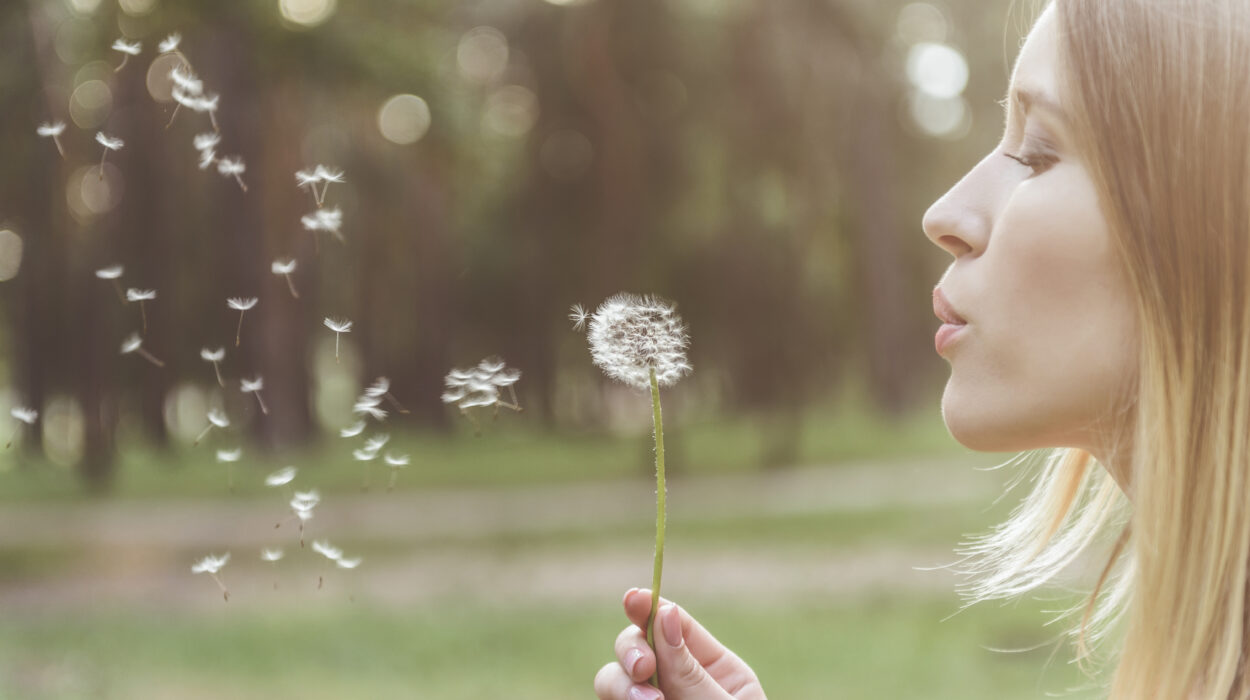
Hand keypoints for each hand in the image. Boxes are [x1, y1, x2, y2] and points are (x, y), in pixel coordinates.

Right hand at [593, 588, 766, 699]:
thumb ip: (690, 671)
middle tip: (644, 669)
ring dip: (620, 684)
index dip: (650, 606)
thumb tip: (664, 613)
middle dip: (631, 650)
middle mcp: (677, 682)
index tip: (633, 597)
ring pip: (613, 677)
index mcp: (715, 669)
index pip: (675, 625)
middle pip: (636, 644)